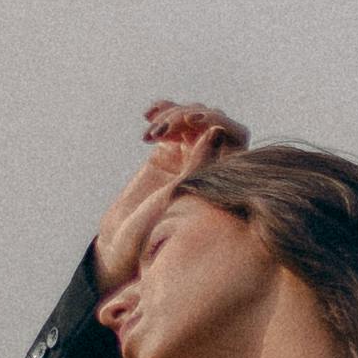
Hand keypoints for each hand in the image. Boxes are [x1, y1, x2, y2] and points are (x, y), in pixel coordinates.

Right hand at [94, 100, 247, 292]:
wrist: (122, 245)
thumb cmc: (153, 232)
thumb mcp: (176, 197)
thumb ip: (198, 164)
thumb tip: (218, 131)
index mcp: (225, 179)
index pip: (235, 136)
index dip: (217, 120)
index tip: (192, 122)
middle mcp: (211, 165)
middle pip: (213, 120)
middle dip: (188, 116)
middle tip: (163, 128)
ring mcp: (190, 156)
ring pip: (193, 117)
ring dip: (173, 113)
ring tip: (151, 132)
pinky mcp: (168, 151)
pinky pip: (173, 121)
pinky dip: (163, 112)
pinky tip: (148, 116)